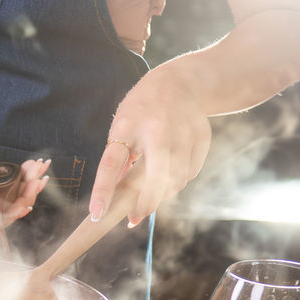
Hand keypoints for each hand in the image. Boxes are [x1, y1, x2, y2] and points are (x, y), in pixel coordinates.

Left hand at [88, 68, 211, 226]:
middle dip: (145, 204)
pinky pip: (190, 173)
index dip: (103, 191)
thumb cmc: (142, 110)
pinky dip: (179, 180)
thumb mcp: (121, 127)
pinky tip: (171, 174)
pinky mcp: (202, 138)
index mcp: (128, 127)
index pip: (111, 164)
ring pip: (176, 181)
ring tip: (152, 193)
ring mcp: (184, 134)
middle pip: (155, 180)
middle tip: (134, 217)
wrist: (180, 82)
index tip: (96, 215)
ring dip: (162, 194)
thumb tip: (110, 196)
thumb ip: (117, 159)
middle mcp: (158, 130)